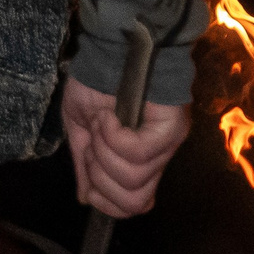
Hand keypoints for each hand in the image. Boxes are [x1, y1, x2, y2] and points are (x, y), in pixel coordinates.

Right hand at [61, 77, 191, 218]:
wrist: (110, 47)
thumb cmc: (97, 82)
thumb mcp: (82, 129)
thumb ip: (86, 165)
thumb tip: (85, 198)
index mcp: (138, 161)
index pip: (133, 206)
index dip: (107, 203)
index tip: (90, 179)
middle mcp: (158, 158)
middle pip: (134, 203)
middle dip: (102, 180)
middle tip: (93, 147)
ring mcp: (167, 144)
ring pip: (133, 178)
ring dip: (104, 152)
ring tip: (102, 123)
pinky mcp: (171, 127)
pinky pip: (138, 152)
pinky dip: (114, 137)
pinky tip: (110, 116)